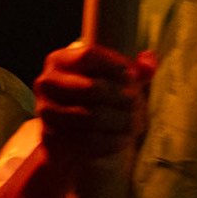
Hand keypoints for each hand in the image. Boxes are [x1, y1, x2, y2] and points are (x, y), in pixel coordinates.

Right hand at [33, 42, 155, 166]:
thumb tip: (150, 60)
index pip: (90, 55)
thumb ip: (134, 70)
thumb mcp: (110, 78)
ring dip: (121, 122)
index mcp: (58, 60)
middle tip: (138, 104)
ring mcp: (46, 111)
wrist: (67, 133)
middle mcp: (46, 83)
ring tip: (136, 123)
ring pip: (92, 117)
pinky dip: (114, 141)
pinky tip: (126, 139)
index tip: (133, 77)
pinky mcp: (52, 138)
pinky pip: (90, 142)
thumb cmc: (93, 96)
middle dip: (123, 98)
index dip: (116, 65)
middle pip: (93, 88)